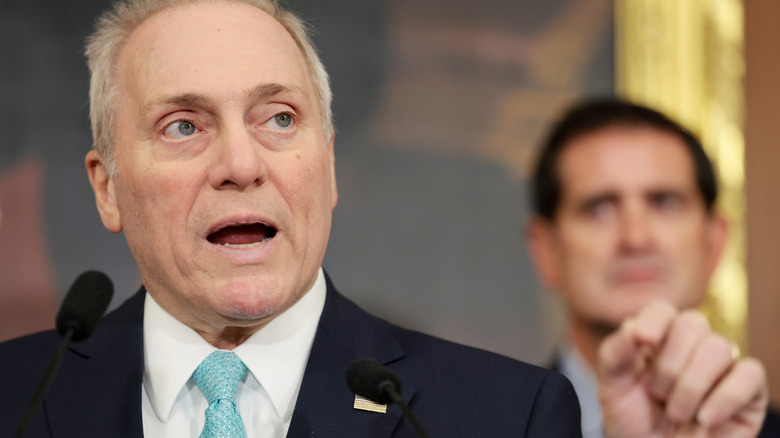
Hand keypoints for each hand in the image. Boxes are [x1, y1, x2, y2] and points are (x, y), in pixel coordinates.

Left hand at [597, 299, 767, 437]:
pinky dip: (725, 396)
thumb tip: (633, 327)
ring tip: (677, 413)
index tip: (644, 339)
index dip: (655, 319)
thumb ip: (615, 355)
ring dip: (692, 385)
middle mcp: (692, 346)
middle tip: (657, 395)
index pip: (662, 310)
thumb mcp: (612, 389)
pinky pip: (749, 374)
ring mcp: (722, 367)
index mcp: (657, 339)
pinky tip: (705, 418)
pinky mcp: (749, 391)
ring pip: (719, 347)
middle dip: (670, 363)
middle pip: (693, 323)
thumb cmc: (634, 422)